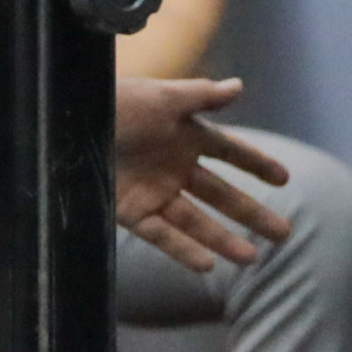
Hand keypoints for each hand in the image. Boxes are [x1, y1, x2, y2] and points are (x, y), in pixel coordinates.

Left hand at [111, 75, 293, 273]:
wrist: (66, 122)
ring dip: (224, 240)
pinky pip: (162, 235)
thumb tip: (239, 86)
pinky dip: (184, 250)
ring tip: (252, 259)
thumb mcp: (161, 97)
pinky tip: (208, 265)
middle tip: (283, 233)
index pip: (230, 151)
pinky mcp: (131, 212)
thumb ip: (201, 96)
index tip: (284, 179)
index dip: (256, 164)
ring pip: (197, 221)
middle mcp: (175, 167)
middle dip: (252, 213)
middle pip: (222, 195)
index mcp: (185, 135)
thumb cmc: (115, 103)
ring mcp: (155, 192)